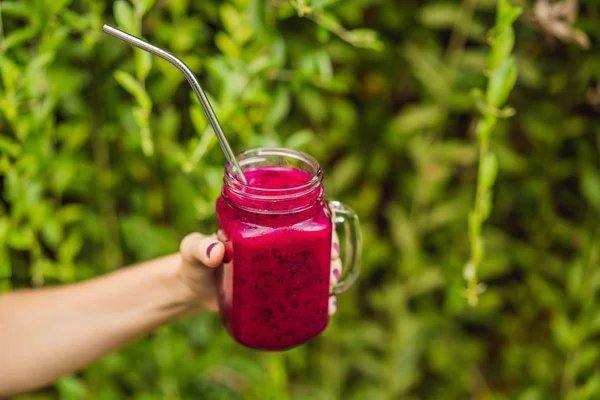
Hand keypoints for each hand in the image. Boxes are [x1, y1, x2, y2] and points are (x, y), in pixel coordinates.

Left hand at [176, 231, 341, 314]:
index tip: (331, 240)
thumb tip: (216, 252)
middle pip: (312, 246)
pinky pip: (300, 294)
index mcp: (262, 228)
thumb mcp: (193, 250)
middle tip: (334, 267)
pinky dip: (316, 301)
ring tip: (333, 292)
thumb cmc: (191, 262)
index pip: (298, 220)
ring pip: (311, 271)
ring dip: (328, 278)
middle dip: (331, 255)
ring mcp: (275, 271)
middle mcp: (274, 248)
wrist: (188, 290)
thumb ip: (200, 247)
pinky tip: (328, 309)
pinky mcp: (273, 293)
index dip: (321, 228)